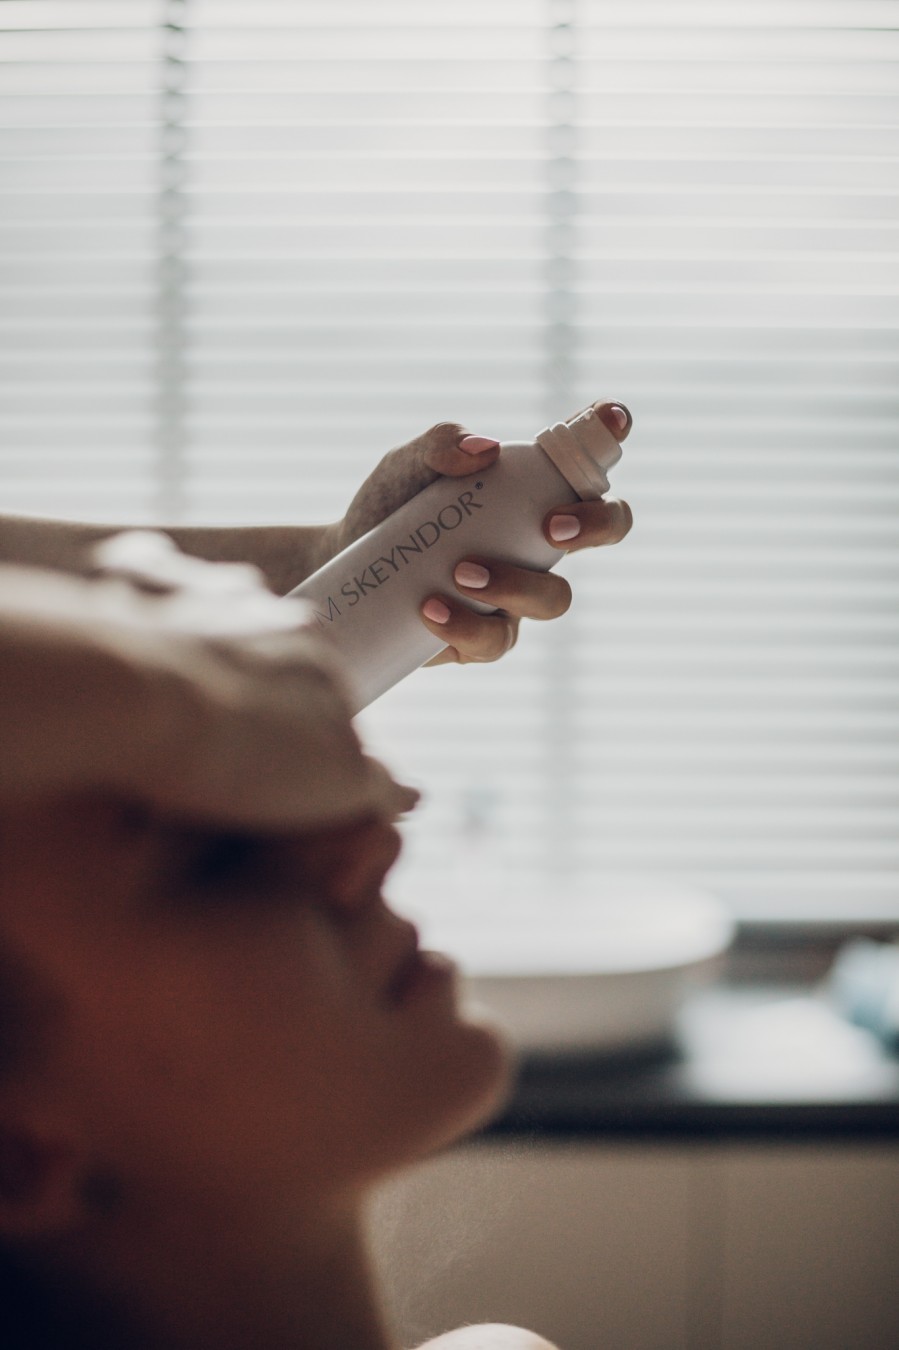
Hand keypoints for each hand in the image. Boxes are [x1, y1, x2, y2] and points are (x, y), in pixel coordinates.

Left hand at [324, 401, 632, 668]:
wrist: (347, 566)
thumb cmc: (388, 506)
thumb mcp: (405, 466)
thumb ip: (439, 444)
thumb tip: (484, 450)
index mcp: (531, 492)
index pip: (586, 464)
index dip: (611, 435)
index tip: (613, 420)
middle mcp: (537, 543)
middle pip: (604, 532)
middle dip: (594, 526)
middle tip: (551, 526)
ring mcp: (516, 595)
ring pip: (553, 599)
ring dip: (516, 585)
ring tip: (460, 573)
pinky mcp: (481, 638)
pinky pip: (494, 641)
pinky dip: (465, 626)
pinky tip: (430, 609)